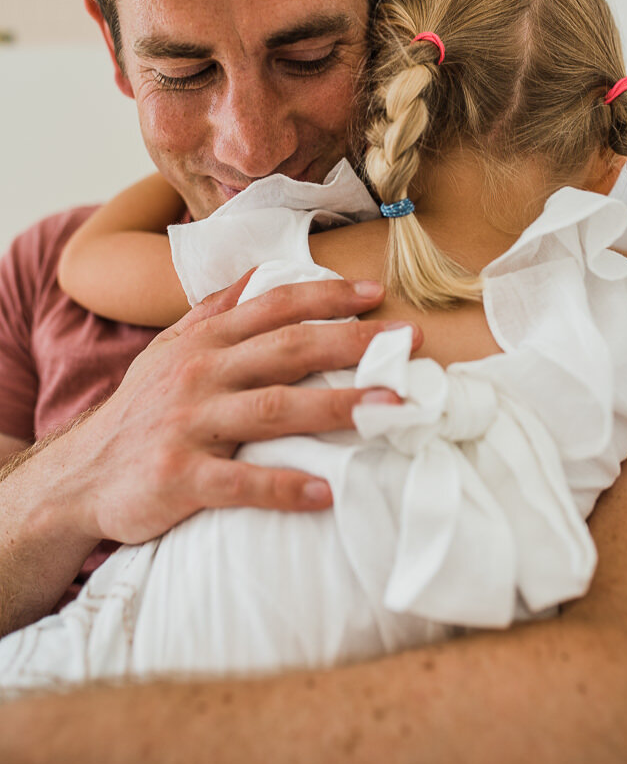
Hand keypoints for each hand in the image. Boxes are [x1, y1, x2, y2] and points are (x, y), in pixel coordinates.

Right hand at [63, 275, 418, 544]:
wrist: (79, 476)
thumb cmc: (140, 410)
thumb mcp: (169, 349)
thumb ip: (215, 311)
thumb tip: (260, 271)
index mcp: (204, 341)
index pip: (274, 306)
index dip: (327, 296)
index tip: (378, 293)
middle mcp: (199, 373)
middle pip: (287, 349)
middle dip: (352, 342)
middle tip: (410, 343)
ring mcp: (189, 424)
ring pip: (274, 409)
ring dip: (338, 406)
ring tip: (392, 411)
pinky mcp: (179, 476)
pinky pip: (240, 482)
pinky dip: (284, 487)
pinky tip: (326, 492)